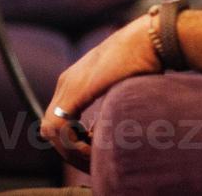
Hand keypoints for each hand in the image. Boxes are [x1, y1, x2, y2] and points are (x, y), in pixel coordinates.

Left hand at [41, 13, 162, 170]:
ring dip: (70, 150)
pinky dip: (71, 144)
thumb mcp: (122, 86)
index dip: (72, 142)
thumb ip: (112, 103)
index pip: (59, 120)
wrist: (151, 39)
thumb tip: (115, 128)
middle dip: (69, 150)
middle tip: (91, 161)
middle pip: (51, 128)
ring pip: (50, 130)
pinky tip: (92, 148)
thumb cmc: (146, 60)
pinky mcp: (76, 90)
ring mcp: (69, 84)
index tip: (93, 152)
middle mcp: (67, 81)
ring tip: (93, 158)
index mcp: (76, 80)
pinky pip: (58, 126)